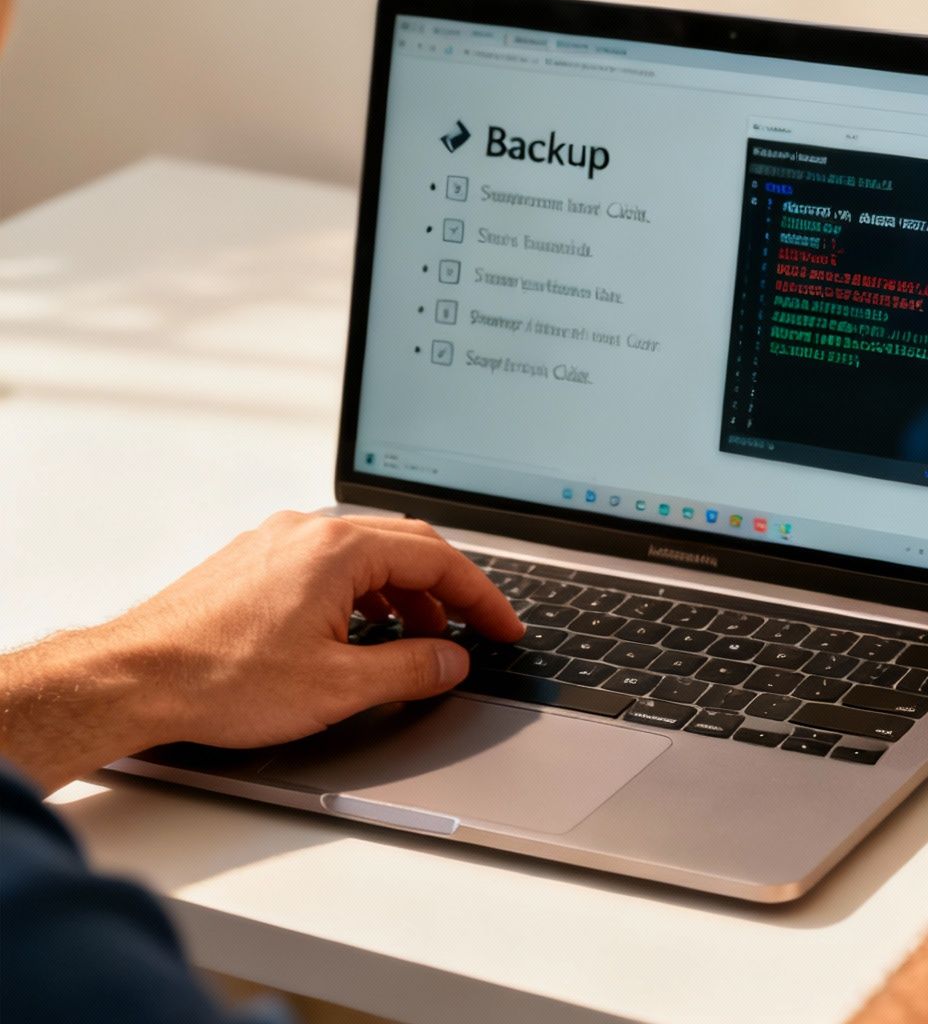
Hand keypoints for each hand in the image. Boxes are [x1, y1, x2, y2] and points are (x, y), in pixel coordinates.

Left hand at [0, 512, 521, 793]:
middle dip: (449, 591)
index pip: (438, 558)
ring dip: (404, 593)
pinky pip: (327, 565)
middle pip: (406, 545)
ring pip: (365, 555)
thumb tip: (452, 661)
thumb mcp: (339, 687)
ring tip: (417, 640)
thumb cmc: (219, 679)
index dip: (482, 597)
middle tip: (474, 629)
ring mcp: (274, 543)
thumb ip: (411, 670)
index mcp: (338, 549)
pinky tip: (357, 633)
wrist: (131, 681)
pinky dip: (362, 594)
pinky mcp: (250, 564)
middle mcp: (307, 532)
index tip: (504, 627)